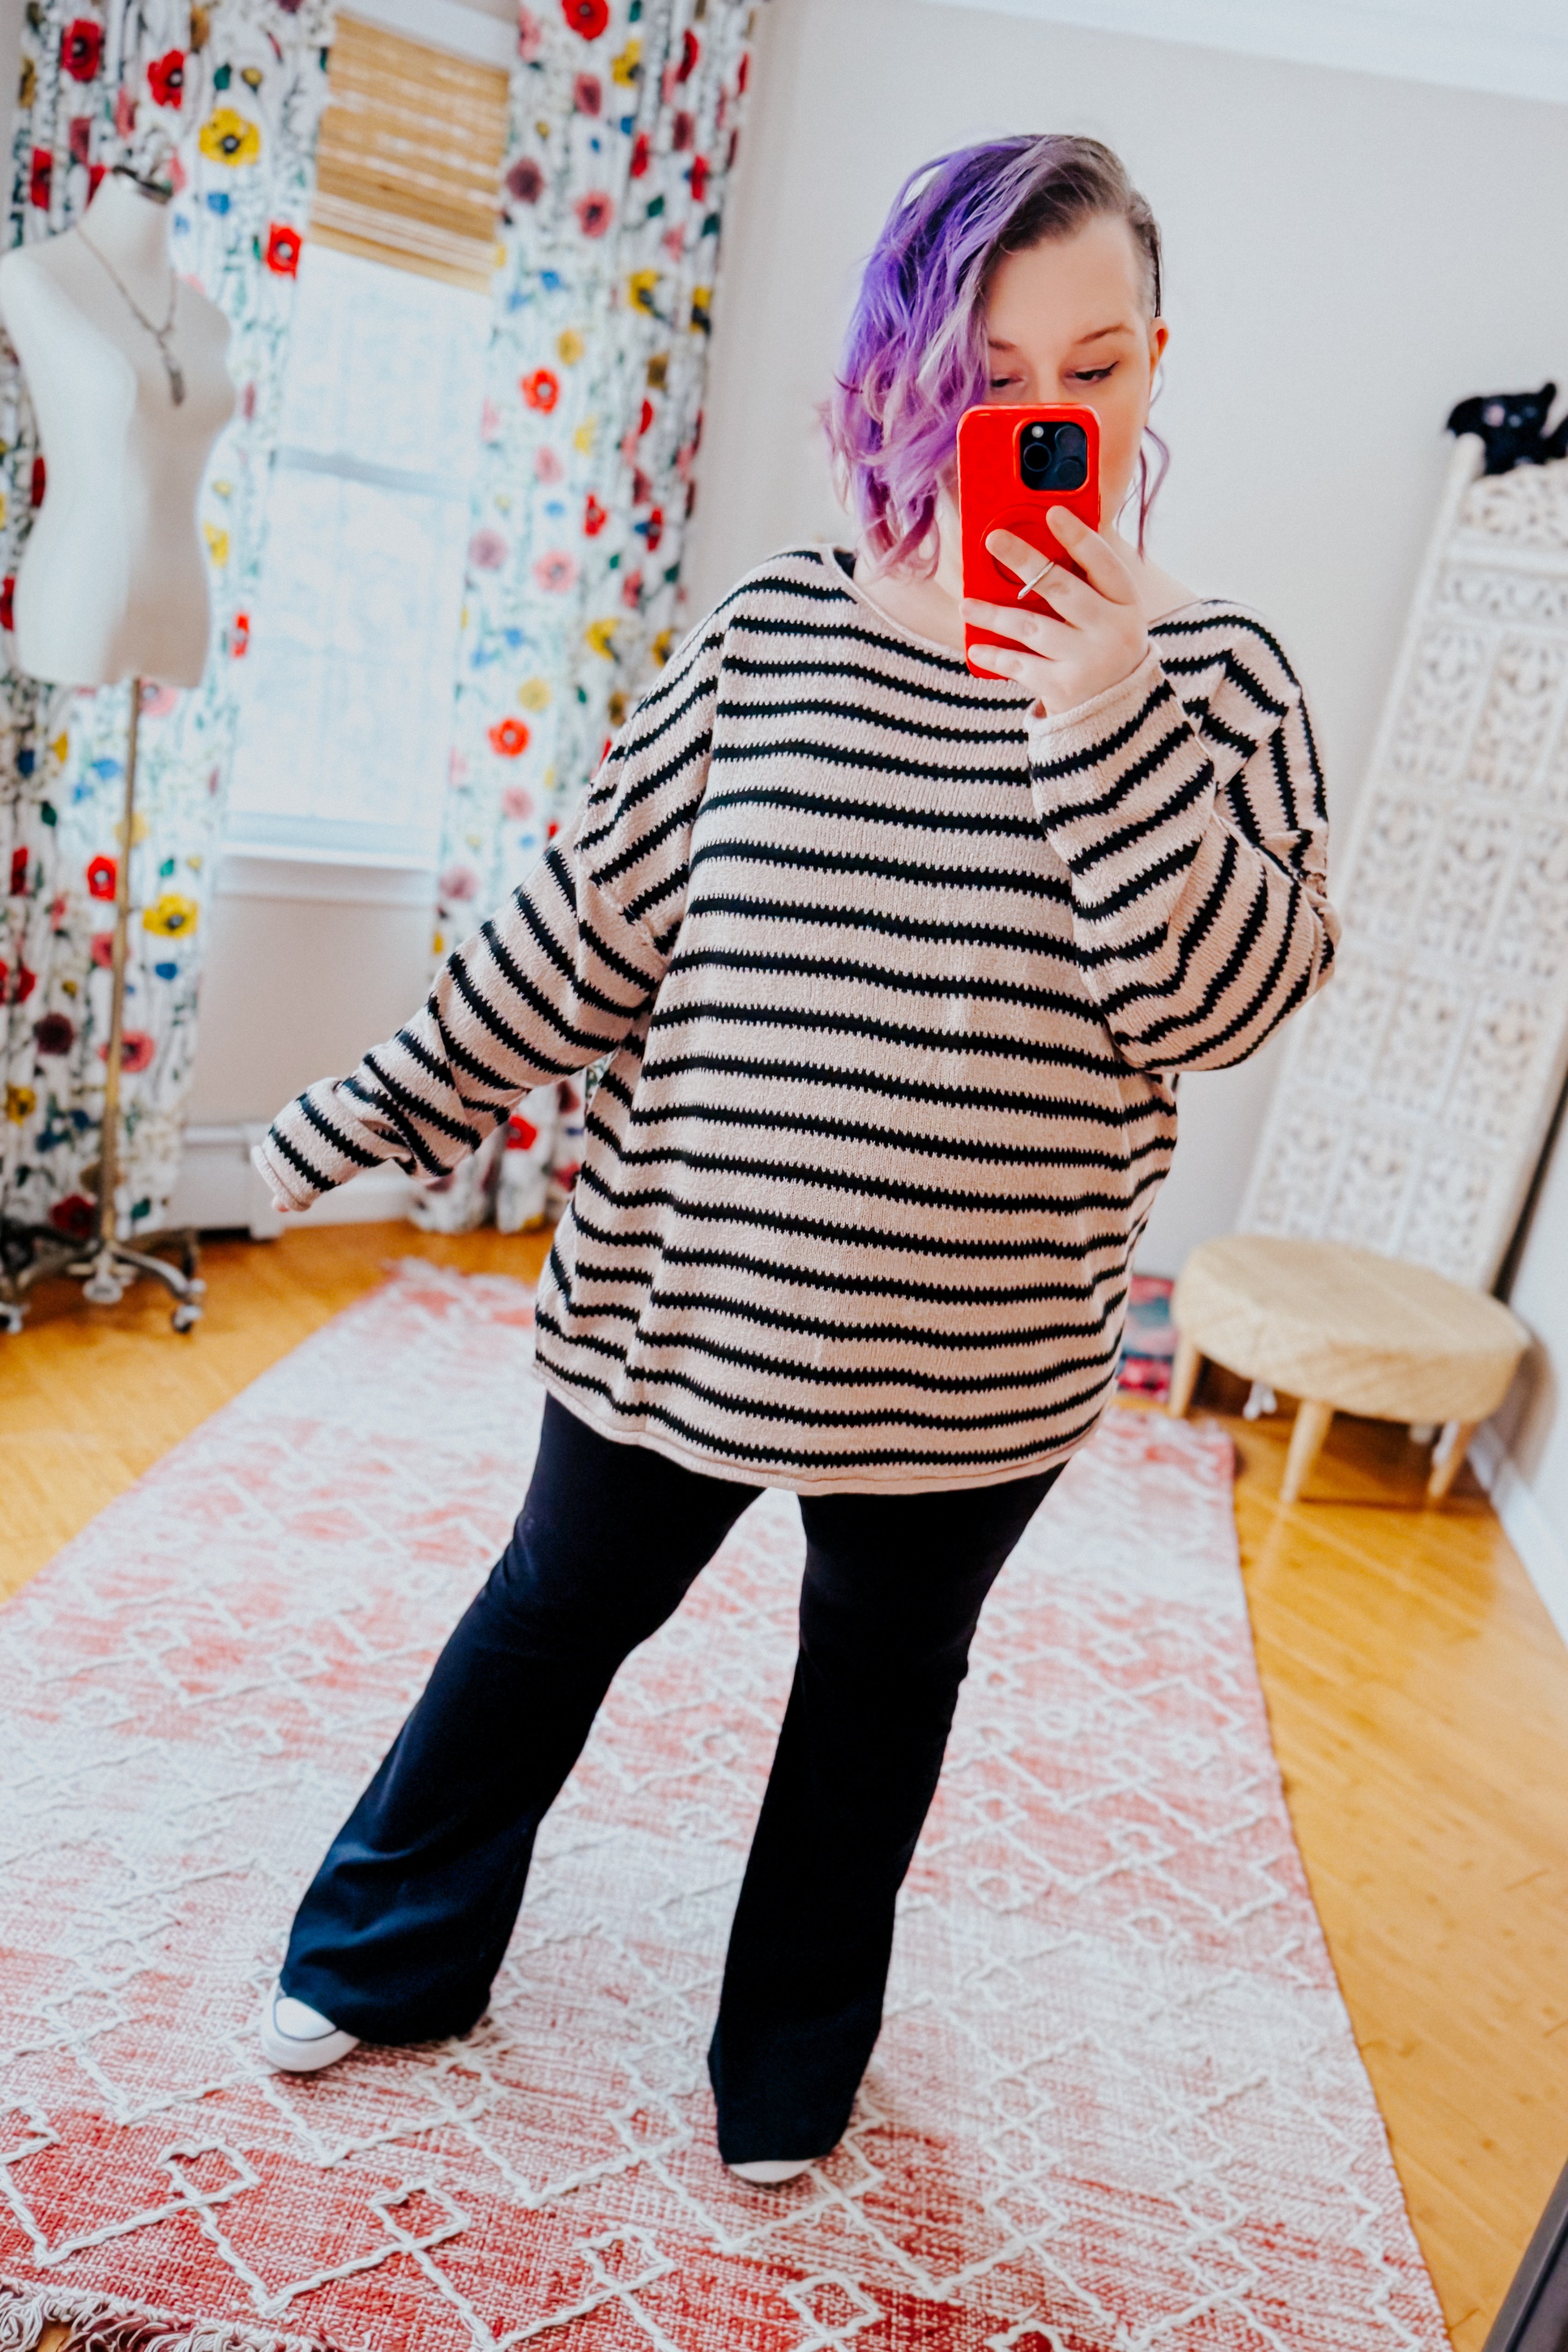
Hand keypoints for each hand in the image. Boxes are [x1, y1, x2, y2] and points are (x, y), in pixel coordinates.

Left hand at [964, 509, 1148, 716]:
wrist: (1118, 717)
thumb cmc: (1103, 651)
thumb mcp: (1110, 618)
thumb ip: (1086, 587)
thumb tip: (1039, 546)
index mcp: (1127, 605)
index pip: (1104, 563)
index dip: (1079, 536)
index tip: (1052, 512)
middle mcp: (1113, 631)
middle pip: (1062, 588)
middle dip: (1024, 560)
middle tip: (993, 539)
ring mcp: (1089, 661)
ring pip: (1032, 627)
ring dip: (994, 614)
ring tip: (966, 605)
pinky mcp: (1065, 688)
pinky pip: (1021, 666)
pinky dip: (996, 656)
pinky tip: (975, 649)